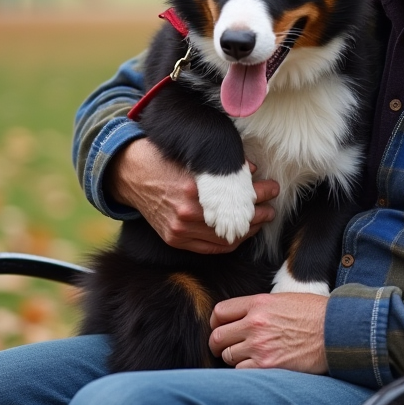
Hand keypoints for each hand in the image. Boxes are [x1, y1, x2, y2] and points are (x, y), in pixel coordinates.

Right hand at [105, 138, 277, 253]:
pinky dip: (230, 242)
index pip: (238, 197)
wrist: (131, 174)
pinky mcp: (174, 239)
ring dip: (249, 229)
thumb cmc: (164, 159)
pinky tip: (242, 233)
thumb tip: (253, 171)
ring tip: (262, 219)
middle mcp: (186, 213)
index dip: (261, 192)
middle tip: (272, 205)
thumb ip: (223, 166)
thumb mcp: (194, 156)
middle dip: (260, 212)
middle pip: (235, 219)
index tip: (272, 187)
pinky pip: (211, 248)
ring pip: (226, 238)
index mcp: (193, 188)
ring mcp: (179, 230)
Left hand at [208, 293, 327, 372]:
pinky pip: (241, 371)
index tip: (220, 329)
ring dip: (234, 358)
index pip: (220, 313)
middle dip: (219, 344)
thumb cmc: (314, 314)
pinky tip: (257, 366)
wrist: (336, 331)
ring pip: (227, 356)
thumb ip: (259, 307)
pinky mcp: (268, 365)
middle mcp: (255, 323)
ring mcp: (259, 346)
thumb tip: (240, 317)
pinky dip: (245, 371)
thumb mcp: (284, 299)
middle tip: (226, 348)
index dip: (216, 323)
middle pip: (217, 337)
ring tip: (248, 357)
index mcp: (258, 303)